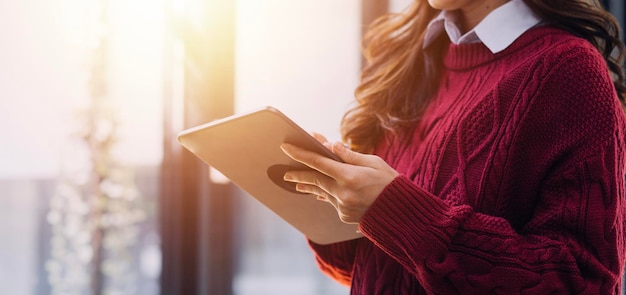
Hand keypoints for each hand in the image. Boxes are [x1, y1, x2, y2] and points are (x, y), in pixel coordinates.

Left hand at [280, 140, 398, 223]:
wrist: (401, 212)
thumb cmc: (389, 182)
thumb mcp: (373, 162)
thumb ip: (349, 155)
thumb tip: (331, 144)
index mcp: (349, 176)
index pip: (318, 162)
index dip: (300, 154)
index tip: (286, 147)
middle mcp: (342, 192)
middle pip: (314, 179)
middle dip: (298, 174)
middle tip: (285, 172)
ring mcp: (342, 206)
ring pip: (320, 192)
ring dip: (308, 185)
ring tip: (296, 182)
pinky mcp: (344, 216)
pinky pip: (331, 202)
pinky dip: (326, 195)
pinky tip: (320, 192)